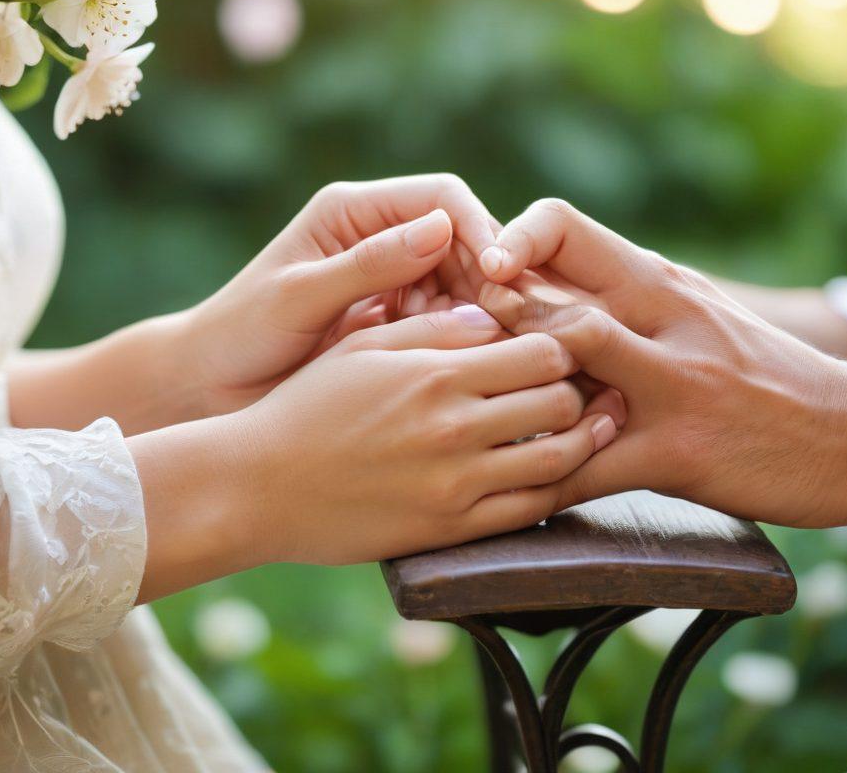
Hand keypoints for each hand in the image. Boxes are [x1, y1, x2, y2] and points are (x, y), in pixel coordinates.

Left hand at [175, 174, 502, 417]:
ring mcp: (392, 281)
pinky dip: (463, 340)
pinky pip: (448, 322)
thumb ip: (367, 265)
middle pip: (463, 241)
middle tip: (505, 321)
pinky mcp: (398, 322)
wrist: (210, 388)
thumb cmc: (240, 335)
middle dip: (487, 276)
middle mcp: (379, 237)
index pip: (441, 198)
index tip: (498, 271)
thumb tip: (442, 229)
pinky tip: (465, 364)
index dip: (478, 227)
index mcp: (353, 211)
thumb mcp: (299, 297)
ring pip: (463, 284)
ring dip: (478, 311)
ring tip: (481, 347)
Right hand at [216, 305, 618, 566]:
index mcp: (437, 372)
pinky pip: (527, 511)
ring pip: (558, 460)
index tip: (564, 347)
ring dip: (583, 441)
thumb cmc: (306, 407)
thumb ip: (436, 329)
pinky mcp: (449, 530)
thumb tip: (498, 317)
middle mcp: (455, 427)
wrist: (256, 487)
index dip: (565, 345)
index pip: (543, 351)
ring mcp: (456, 484)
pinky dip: (554, 490)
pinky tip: (557, 475)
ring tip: (590, 429)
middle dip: (581, 390)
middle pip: (562, 401)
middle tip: (588, 387)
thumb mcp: (365, 347)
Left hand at [475, 199, 846, 528]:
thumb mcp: (702, 322)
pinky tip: (500, 499)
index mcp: (660, 281)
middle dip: (483, 317)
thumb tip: (548, 303)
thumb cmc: (771, 381)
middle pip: (547, 288)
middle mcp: (662, 318)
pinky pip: (587, 467)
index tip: (478, 275)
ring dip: (504, 385)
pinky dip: (537, 484)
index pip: (564, 225)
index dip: (507, 241)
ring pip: (565, 357)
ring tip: (459, 415)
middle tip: (436, 347)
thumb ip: (631, 308)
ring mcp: (672, 383)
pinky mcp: (680, 452)